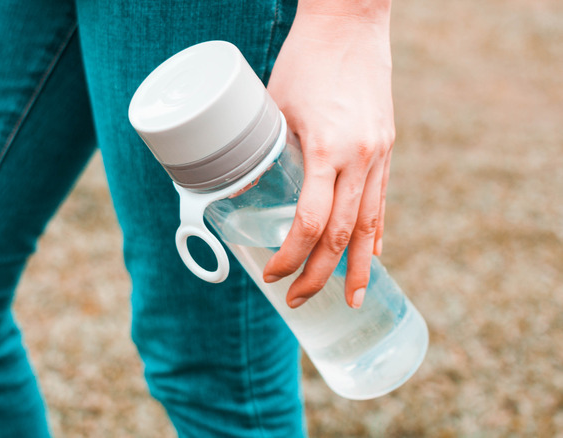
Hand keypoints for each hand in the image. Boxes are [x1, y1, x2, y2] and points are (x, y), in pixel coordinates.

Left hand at [263, 9, 394, 308]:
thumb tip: (247, 186)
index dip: (290, 256)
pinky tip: (372, 256)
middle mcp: (361, 157)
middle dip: (318, 274)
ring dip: (356, 268)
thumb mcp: (276, 107)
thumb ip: (269, 150)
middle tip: (297, 299)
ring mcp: (379, 153)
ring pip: (369, 224)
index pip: (310, 222)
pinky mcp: (386, 147)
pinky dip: (375, 232)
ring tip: (348, 300)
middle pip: (341, 234)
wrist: (350, 22)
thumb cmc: (304, 59)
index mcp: (328, 148)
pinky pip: (382, 200)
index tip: (270, 273)